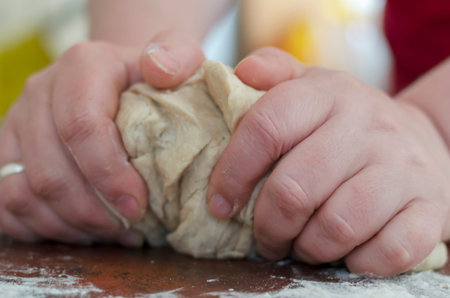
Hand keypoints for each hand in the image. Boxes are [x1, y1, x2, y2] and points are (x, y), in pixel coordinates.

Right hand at [0, 30, 203, 245]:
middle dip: (92, 212)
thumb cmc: (152, 79)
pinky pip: (6, 204)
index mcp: (81, 67)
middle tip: (130, 228)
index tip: (138, 206)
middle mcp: (40, 93)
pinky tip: (82, 230)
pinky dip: (43, 228)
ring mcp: (17, 124)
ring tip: (111, 232)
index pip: (82, 126)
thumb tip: (160, 71)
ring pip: (23, 193)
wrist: (118, 81)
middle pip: (50, 171)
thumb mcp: (177, 56)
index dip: (108, 175)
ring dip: (69, 224)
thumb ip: (179, 56)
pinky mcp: (8, 152)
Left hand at [208, 48, 449, 275]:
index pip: (267, 127)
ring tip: (300, 245)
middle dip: (268, 226)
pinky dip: (357, 263)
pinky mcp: (428, 209)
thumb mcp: (314, 88)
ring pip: (337, 227)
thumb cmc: (349, 122)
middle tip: (265, 236)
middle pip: (294, 189)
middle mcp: (367, 128)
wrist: (424, 140)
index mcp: (328, 95)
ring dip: (308, 248)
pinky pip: (387, 252)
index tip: (220, 203)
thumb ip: (275, 72)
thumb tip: (242, 72)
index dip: (233, 171)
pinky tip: (346, 254)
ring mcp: (402, 169)